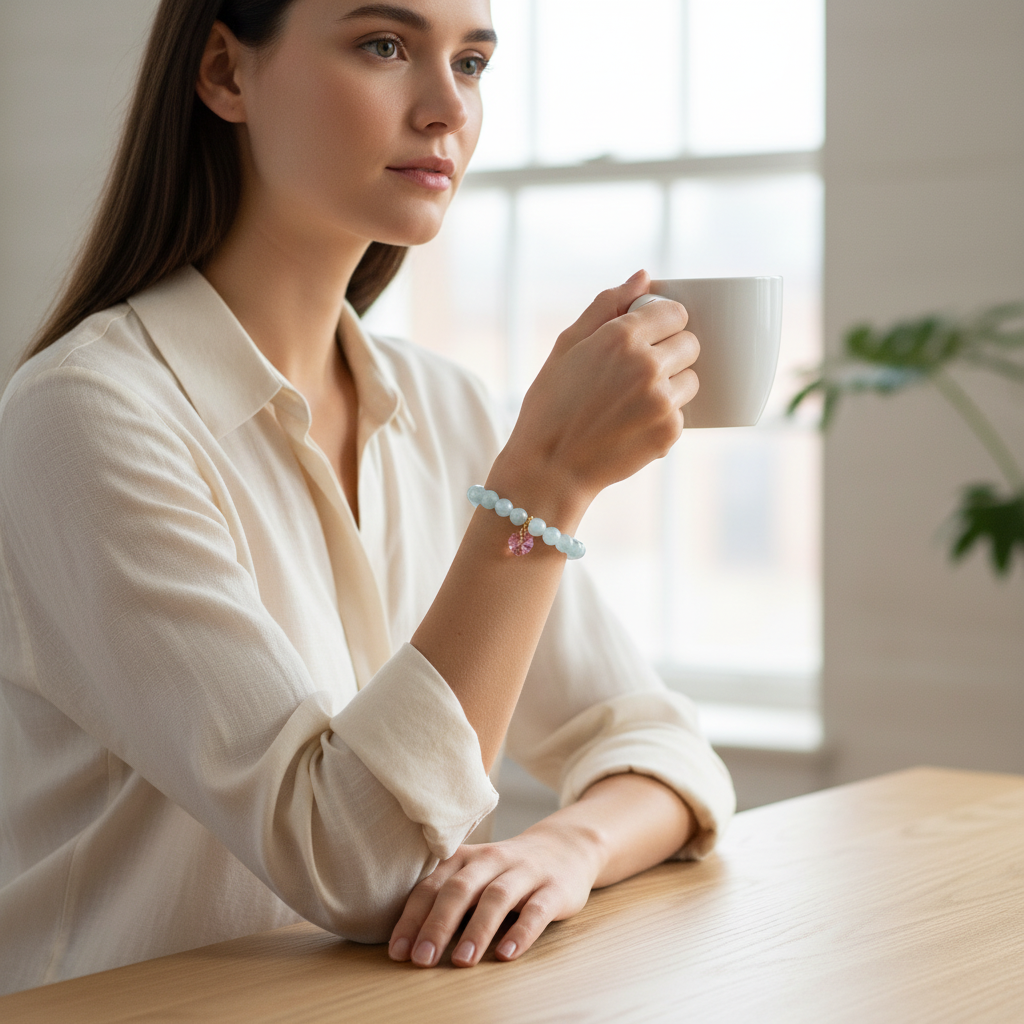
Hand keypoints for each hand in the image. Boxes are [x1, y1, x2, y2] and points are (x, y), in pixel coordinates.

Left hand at [388, 821, 602, 967]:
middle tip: (422, 959)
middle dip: (438, 924)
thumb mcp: (475, 874)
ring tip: (462, 961)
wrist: (565, 847)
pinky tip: (506, 954)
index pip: (432, 886)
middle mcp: (492, 860)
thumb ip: (446, 896)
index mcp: (466, 858)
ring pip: (496, 897)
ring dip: (477, 929)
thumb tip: (407, 940)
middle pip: (460, 889)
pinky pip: (536, 909)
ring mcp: (525, 872)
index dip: (413, 918)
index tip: (398, 952)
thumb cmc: (507, 871)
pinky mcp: (554, 888)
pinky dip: (521, 932)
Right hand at [502, 269, 699, 500]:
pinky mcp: (669, 431)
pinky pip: (683, 413)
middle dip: (672, 352)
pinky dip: (663, 418)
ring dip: (672, 386)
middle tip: (640, 373)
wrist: (548, 469)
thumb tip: (644, 277)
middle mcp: (646, 365)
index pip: (675, 312)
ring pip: (692, 379)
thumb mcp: (566, 347)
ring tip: (635, 402)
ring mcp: (661, 400)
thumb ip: (605, 305)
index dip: (664, 323)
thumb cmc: (550, 406)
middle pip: (690, 343)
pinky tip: (632, 426)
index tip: (651, 335)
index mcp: (620, 337)